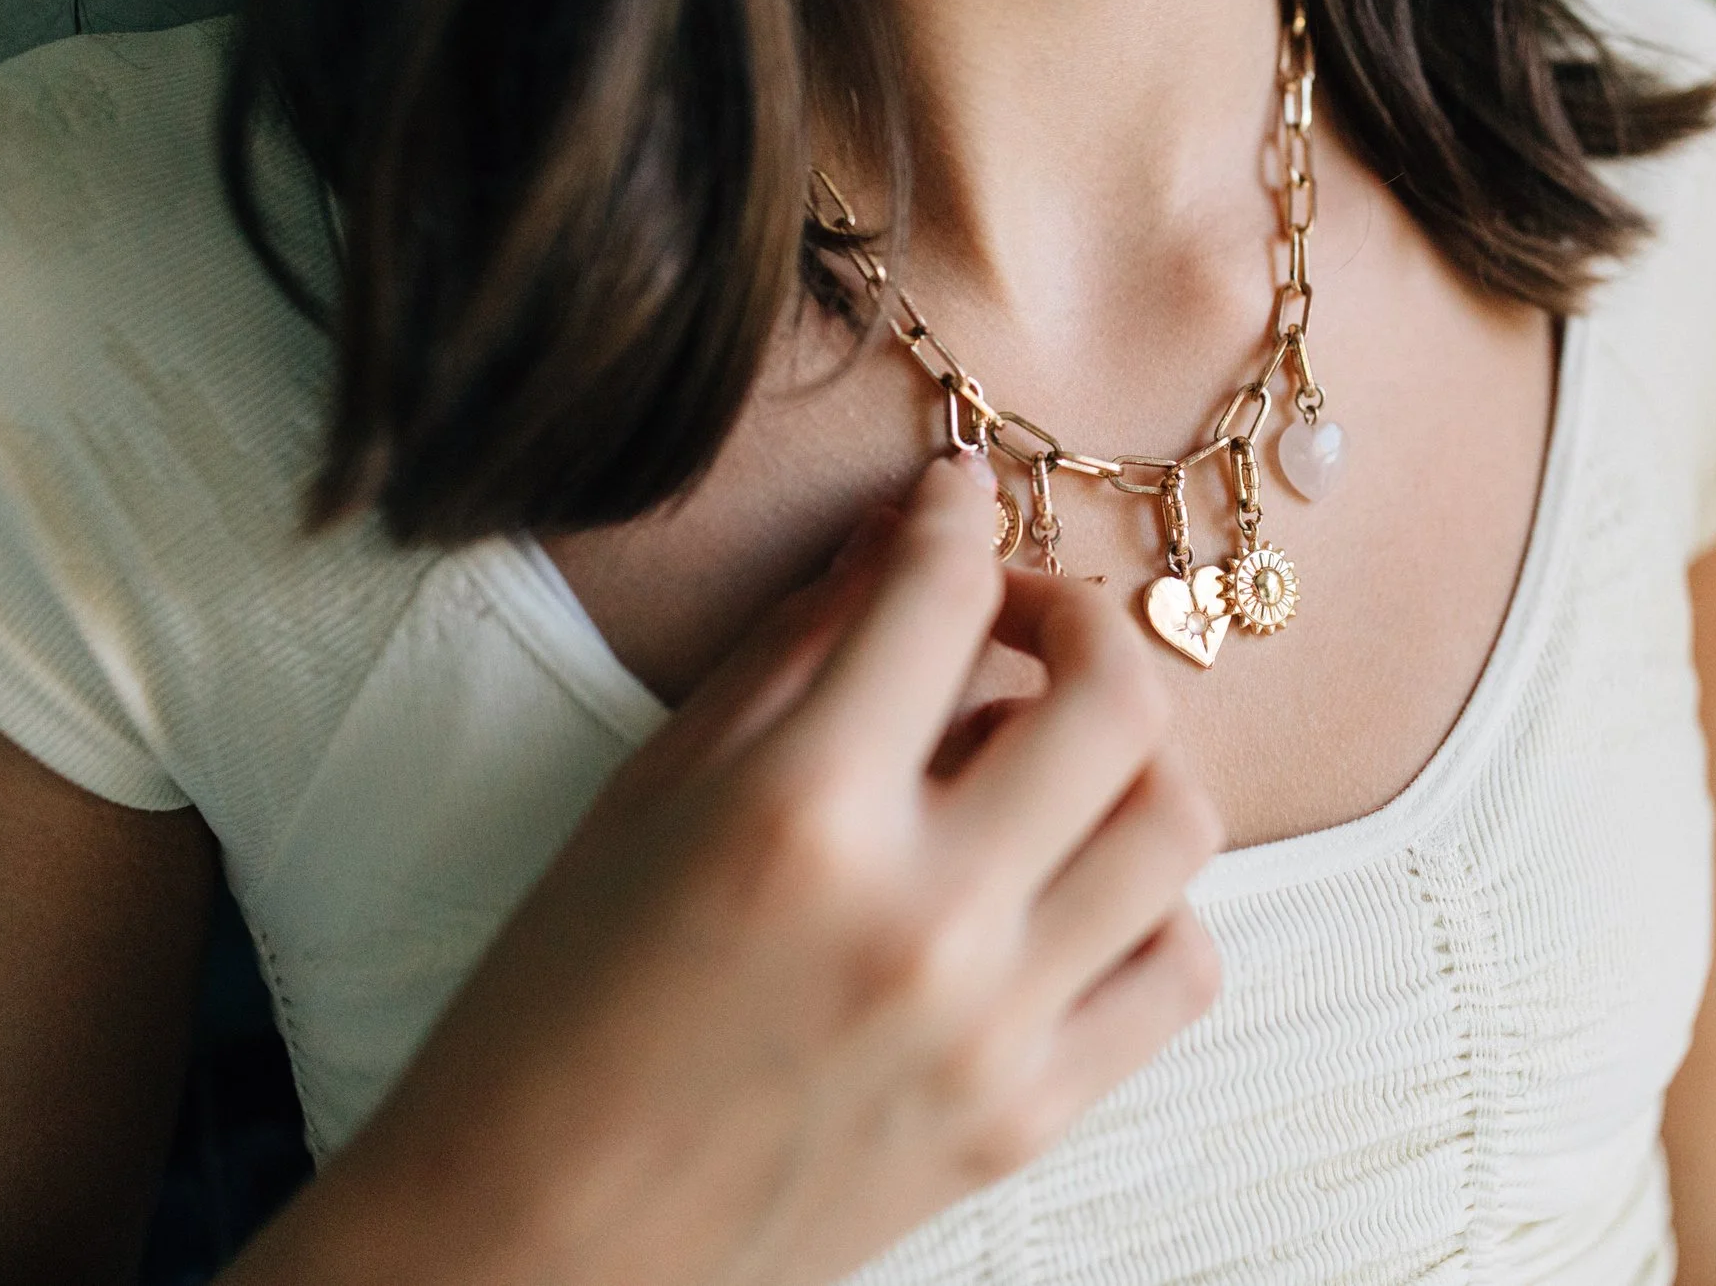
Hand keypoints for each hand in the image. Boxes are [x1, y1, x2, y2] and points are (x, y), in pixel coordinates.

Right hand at [226, 455, 1223, 1285]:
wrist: (536, 1244)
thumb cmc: (554, 1013)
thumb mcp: (647, 800)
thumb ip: (790, 656)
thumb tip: (898, 544)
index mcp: (797, 814)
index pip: (939, 595)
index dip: (951, 516)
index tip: (950, 503)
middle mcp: (922, 913)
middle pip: (1113, 692)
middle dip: (1075, 613)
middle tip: (1018, 619)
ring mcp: (994, 1026)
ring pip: (1176, 822)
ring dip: (1130, 753)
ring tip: (1050, 756)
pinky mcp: (1029, 1116)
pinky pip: (1178, 969)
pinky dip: (1148, 902)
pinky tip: (1068, 886)